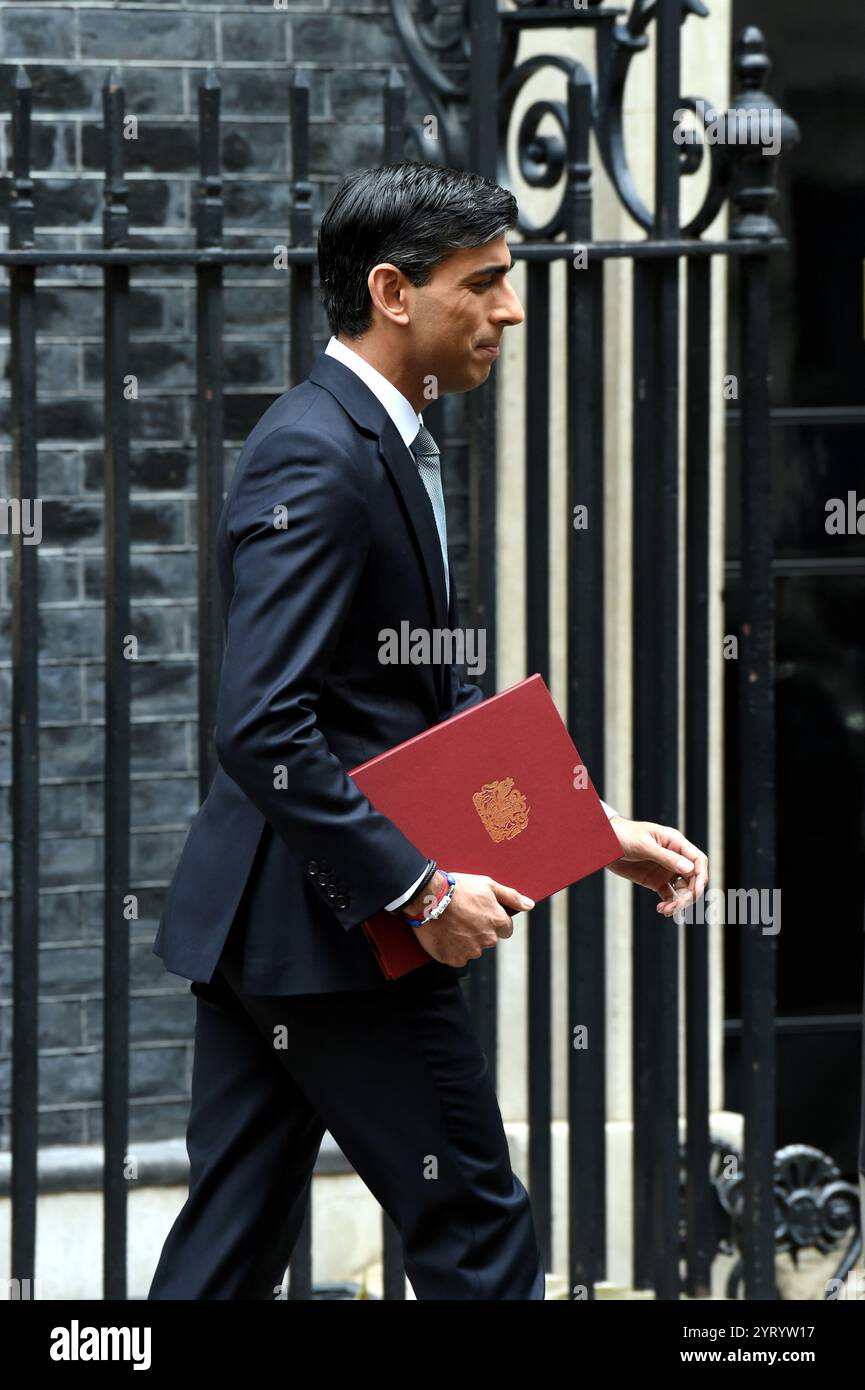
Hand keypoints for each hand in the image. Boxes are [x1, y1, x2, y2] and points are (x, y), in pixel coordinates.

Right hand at [409, 872, 534, 967]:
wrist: (428, 897)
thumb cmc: (458, 888)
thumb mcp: (487, 885)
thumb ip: (511, 897)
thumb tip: (530, 906)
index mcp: (498, 922)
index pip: (506, 930)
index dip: (494, 921)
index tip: (481, 914)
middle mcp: (487, 939)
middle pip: (489, 939)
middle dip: (479, 930)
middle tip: (463, 916)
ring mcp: (470, 951)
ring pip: (473, 949)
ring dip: (465, 940)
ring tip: (451, 924)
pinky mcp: (454, 959)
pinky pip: (457, 957)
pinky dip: (452, 949)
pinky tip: (445, 934)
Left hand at [604, 816, 707, 916]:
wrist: (602, 842)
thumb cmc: (623, 835)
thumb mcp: (644, 845)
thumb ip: (666, 857)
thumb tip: (689, 869)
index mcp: (675, 843)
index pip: (698, 860)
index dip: (701, 877)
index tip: (696, 892)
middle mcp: (674, 857)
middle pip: (693, 878)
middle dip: (689, 894)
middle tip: (677, 906)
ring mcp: (665, 870)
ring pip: (682, 890)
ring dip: (679, 902)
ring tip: (666, 910)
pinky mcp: (655, 881)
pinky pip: (669, 895)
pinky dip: (669, 904)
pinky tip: (662, 909)